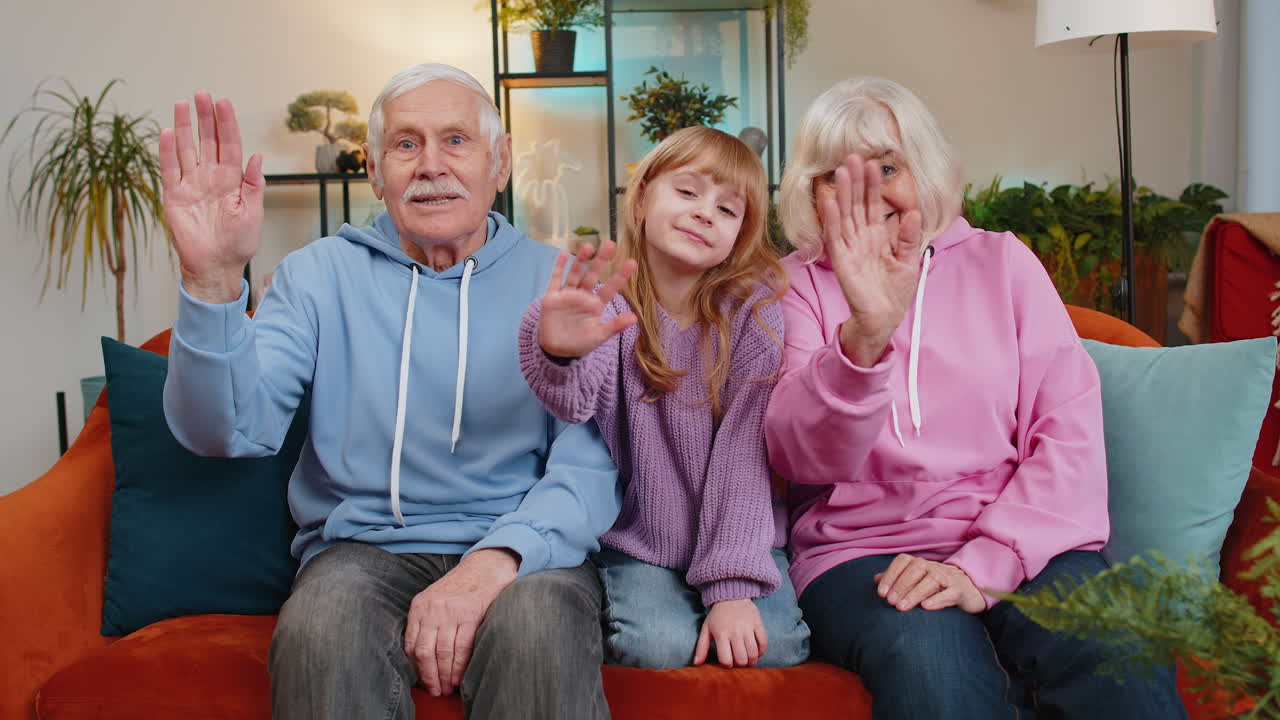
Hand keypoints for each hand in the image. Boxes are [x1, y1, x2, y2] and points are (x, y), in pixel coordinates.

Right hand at [159, 91, 264, 302]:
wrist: (216, 266)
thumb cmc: (238, 242)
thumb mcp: (253, 213)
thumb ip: (254, 184)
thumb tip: (257, 156)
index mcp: (232, 179)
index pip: (229, 144)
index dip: (226, 123)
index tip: (223, 102)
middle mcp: (211, 177)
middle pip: (207, 141)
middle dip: (205, 117)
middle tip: (202, 94)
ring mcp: (191, 184)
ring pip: (187, 149)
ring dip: (185, 127)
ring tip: (183, 104)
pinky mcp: (174, 196)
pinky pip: (169, 169)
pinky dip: (167, 151)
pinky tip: (169, 132)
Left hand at [403, 548, 518, 695]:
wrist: (486, 566)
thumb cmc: (461, 587)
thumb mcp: (435, 599)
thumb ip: (426, 621)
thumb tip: (421, 655)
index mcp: (420, 606)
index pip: (410, 644)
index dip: (416, 667)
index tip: (422, 680)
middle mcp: (432, 609)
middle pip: (424, 652)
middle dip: (429, 676)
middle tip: (435, 690)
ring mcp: (451, 612)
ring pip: (443, 653)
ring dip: (445, 675)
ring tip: (448, 688)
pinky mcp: (470, 614)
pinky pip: (462, 647)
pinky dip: (460, 666)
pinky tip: (460, 676)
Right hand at [539, 241, 637, 358]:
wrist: (557, 350)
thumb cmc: (580, 343)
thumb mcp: (599, 336)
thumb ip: (614, 326)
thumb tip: (634, 318)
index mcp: (595, 305)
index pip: (610, 288)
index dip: (620, 276)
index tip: (632, 262)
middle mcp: (583, 296)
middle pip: (593, 275)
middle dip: (601, 260)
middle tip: (610, 244)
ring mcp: (567, 295)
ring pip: (575, 274)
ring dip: (581, 260)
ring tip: (588, 246)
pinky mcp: (552, 298)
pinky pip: (555, 280)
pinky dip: (558, 267)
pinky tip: (562, 254)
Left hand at [693, 599, 767, 667]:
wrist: (731, 596)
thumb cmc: (717, 616)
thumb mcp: (706, 629)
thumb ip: (701, 648)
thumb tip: (696, 664)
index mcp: (721, 634)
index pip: (726, 660)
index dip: (727, 665)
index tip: (727, 662)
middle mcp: (735, 632)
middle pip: (741, 659)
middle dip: (740, 665)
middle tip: (738, 661)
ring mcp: (748, 628)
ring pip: (753, 653)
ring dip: (751, 661)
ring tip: (748, 660)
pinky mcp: (758, 624)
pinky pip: (764, 643)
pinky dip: (761, 651)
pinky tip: (756, 652)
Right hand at [817, 153, 924, 366]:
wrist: (884, 318)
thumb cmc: (895, 293)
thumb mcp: (910, 261)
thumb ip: (910, 237)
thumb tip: (913, 212)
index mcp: (877, 236)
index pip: (872, 205)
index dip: (872, 185)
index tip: (873, 163)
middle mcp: (860, 238)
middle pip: (856, 204)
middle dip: (856, 181)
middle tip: (853, 156)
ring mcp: (849, 248)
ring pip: (844, 215)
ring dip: (843, 193)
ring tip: (842, 171)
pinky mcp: (842, 261)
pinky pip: (835, 236)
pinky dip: (832, 219)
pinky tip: (831, 201)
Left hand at [873, 554, 985, 613]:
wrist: (967, 588)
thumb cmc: (935, 585)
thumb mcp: (916, 580)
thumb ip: (896, 579)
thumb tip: (876, 579)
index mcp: (919, 563)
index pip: (902, 562)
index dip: (890, 575)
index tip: (881, 593)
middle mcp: (932, 567)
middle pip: (915, 569)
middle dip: (901, 585)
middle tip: (890, 602)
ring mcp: (947, 577)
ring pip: (931, 580)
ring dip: (915, 593)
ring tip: (902, 607)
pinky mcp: (959, 590)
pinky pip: (949, 593)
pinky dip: (938, 599)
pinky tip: (926, 607)